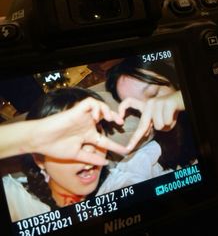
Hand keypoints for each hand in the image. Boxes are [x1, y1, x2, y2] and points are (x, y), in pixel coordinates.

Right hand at [11, 97, 126, 164]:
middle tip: (121, 124)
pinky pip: (90, 102)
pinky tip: (96, 117)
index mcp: (88, 136)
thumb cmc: (56, 148)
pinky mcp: (76, 110)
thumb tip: (106, 163)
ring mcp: (82, 117)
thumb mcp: (77, 155)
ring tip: (111, 118)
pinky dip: (96, 107)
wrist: (41, 140)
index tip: (126, 151)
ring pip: (99, 106)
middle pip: (105, 117)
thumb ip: (91, 158)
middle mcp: (87, 124)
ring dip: (108, 110)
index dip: (116, 146)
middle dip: (116, 117)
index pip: (106, 140)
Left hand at [119, 90, 184, 150]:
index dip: (122, 108)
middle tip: (128, 149)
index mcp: (145, 105)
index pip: (129, 101)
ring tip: (169, 118)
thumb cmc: (169, 110)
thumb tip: (145, 133)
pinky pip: (166, 122)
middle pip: (142, 125)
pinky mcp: (167, 103)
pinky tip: (173, 116)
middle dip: (135, 139)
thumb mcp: (158, 117)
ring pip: (158, 126)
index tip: (120, 120)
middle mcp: (149, 103)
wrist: (182, 99)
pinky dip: (171, 123)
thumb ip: (150, 124)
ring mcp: (157, 103)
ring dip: (166, 126)